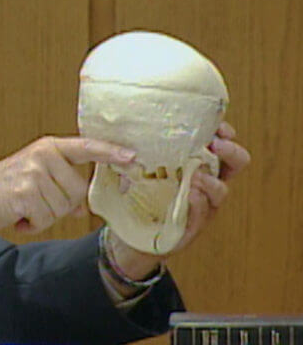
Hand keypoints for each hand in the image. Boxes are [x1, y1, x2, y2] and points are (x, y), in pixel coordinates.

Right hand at [0, 136, 135, 254]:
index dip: (111, 153)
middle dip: (60, 204)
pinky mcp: (25, 192)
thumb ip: (62, 186)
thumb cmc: (6, 190)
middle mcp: (43, 155)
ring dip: (45, 216)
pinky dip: (34, 224)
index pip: (86, 148)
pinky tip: (20, 215)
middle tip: (35, 202)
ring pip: (63, 207)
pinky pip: (47, 218)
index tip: (133, 157)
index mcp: (48, 147)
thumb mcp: (36, 179)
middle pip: (78, 191)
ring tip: (25, 207)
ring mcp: (34, 172)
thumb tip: (85, 206)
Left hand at [108, 122, 250, 284]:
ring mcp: (201, 205)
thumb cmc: (136, 196)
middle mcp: (205, 183)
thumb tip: (126, 126)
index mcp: (196, 163)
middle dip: (231, 152)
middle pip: (235, 164)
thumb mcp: (138, 166)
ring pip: (220, 191)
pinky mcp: (191, 226)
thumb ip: (138, 148)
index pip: (220, 142)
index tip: (218, 126)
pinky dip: (198, 203)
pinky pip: (201, 214)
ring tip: (196, 175)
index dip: (224, 132)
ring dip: (211, 181)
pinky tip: (190, 195)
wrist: (128, 235)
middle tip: (216, 144)